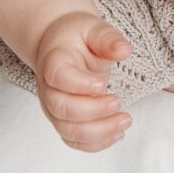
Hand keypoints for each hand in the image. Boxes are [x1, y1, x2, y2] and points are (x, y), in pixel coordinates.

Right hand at [35, 10, 132, 151]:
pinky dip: (98, 144)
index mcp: (54, 61)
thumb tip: (124, 51)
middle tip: (117, 101)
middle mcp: (49, 89)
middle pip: (62, 109)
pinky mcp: (65, 122)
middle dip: (92, 110)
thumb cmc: (78, 37)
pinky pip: (76, 142)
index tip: (101, 84)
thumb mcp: (94, 28)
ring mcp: (55, 109)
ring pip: (69, 131)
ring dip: (99, 132)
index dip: (79, 84)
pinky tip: (118, 133)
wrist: (61, 47)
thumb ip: (107, 39)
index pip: (58, 77)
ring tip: (125, 120)